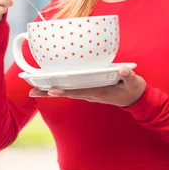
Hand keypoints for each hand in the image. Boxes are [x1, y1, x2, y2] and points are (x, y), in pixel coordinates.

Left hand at [29, 66, 146, 107]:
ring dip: (51, 91)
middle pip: (68, 93)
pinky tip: (51, 87)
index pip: (79, 91)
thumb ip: (129, 76)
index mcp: (100, 92)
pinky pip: (72, 91)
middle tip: (32, 91)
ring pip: (68, 93)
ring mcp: (90, 94)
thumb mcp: (134, 82)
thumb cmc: (134, 89)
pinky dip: (61, 89)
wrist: (136, 99)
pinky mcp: (90, 91)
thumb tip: (123, 69)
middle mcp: (92, 94)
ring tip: (35, 90)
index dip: (66, 91)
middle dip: (50, 92)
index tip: (52, 90)